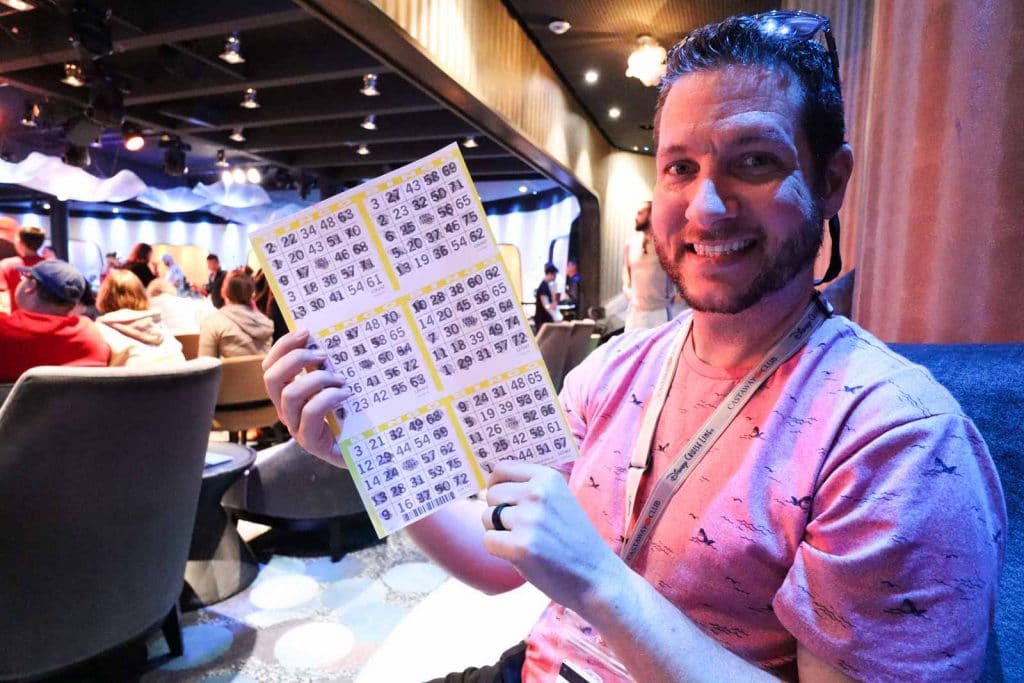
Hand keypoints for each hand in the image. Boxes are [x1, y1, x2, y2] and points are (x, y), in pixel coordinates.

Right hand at [262, 329, 349, 464]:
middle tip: (324, 356)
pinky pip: (310, 412)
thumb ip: (330, 366)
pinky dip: (328, 397)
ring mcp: (296, 427)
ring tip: (341, 379)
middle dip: (296, 358)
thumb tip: (331, 338)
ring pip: (290, 394)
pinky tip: (346, 395)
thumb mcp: (339, 384)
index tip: (306, 332)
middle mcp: (288, 410)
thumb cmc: (355, 415)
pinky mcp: (311, 442)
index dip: (284, 345)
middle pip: (271, 377)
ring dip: (317, 379)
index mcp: (290, 393)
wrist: (369, 451)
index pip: (271, 365)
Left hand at [481, 462, 621, 613]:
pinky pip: (488, 541)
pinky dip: (499, 551)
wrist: (596, 576)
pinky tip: (522, 556)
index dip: (497, 487)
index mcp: (547, 477)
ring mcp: (529, 519)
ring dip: (498, 532)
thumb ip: (531, 489)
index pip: (501, 469)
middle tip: (522, 529)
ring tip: (526, 542)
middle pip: (491, 494)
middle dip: (498, 512)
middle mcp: (537, 493)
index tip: (506, 502)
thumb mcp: (559, 500)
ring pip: (487, 517)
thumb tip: (491, 483)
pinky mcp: (520, 546)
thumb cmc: (573, 540)